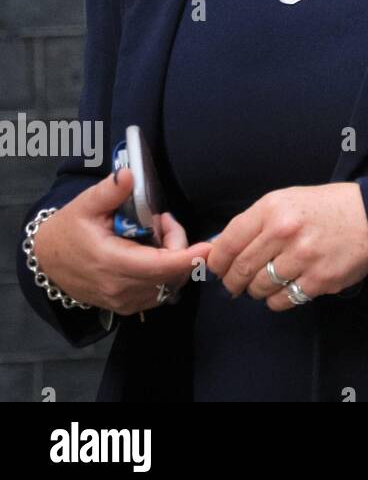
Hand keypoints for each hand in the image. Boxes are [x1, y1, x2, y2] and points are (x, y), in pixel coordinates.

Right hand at [30, 169, 211, 316]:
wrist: (47, 261)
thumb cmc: (69, 230)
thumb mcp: (85, 205)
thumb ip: (110, 191)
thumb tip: (128, 174)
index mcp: (111, 263)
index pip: (158, 266)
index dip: (187, 258)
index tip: (207, 247)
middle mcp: (120, 288)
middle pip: (171, 273)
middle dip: (179, 245)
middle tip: (161, 221)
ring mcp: (124, 302)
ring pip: (169, 284)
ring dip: (174, 259)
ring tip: (154, 234)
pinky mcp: (126, 306)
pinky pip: (160, 291)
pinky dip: (166, 272)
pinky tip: (152, 253)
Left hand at [206, 183, 367, 311]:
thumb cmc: (328, 208)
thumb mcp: (289, 201)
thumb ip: (255, 222)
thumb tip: (218, 248)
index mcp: (273, 208)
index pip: (227, 243)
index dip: (218, 262)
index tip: (219, 269)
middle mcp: (284, 231)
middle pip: (240, 270)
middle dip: (234, 282)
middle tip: (237, 283)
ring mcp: (302, 257)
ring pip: (259, 288)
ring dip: (258, 290)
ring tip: (269, 282)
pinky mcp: (318, 280)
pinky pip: (281, 301)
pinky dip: (278, 299)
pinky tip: (287, 287)